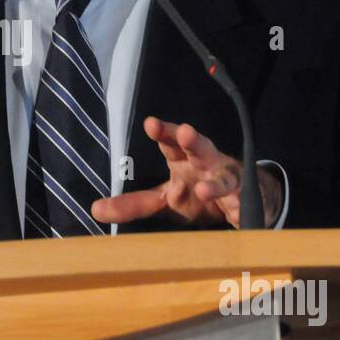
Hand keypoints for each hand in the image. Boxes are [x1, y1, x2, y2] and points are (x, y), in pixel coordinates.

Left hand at [91, 116, 282, 229]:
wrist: (241, 200)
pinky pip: (242, 207)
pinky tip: (236, 215)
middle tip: (184, 133)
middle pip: (199, 147)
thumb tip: (95, 209)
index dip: (163, 133)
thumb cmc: (195, 193)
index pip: (170, 144)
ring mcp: (226, 180)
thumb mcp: (163, 199)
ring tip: (203, 192)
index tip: (150, 123)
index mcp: (182, 160)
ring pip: (223, 178)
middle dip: (191, 140)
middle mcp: (205, 164)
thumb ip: (132, 204)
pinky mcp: (244, 200)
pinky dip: (239, 211)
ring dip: (214, 184)